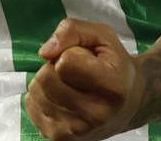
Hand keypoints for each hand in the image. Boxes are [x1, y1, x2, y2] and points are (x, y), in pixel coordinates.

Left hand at [24, 19, 147, 140]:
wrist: (129, 102)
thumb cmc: (113, 65)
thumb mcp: (102, 35)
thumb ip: (72, 30)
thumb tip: (44, 52)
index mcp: (112, 87)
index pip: (65, 63)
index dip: (70, 53)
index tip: (87, 59)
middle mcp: (96, 114)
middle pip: (45, 78)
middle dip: (54, 67)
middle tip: (75, 72)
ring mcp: (78, 131)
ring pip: (35, 92)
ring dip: (47, 82)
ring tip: (70, 85)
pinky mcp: (61, 139)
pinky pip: (30, 106)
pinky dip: (41, 97)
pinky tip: (62, 98)